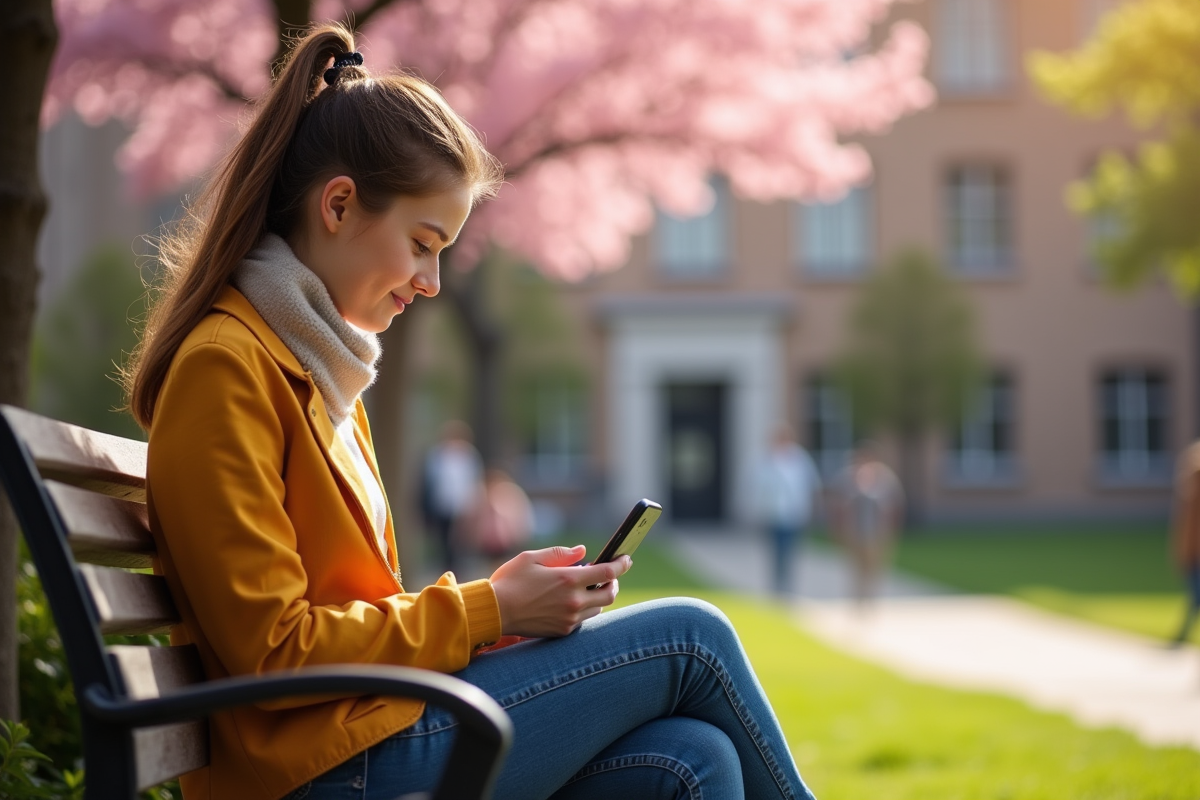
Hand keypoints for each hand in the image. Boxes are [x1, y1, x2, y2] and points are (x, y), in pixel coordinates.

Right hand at [490, 545, 631, 637]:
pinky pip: (583, 619)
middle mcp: (573, 601)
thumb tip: (583, 551)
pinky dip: (585, 608)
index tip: (627, 558)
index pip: (607, 572)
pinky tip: (574, 600)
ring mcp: (569, 618)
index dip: (621, 564)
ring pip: (598, 607)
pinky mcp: (562, 631)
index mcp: (567, 579)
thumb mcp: (532, 558)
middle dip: (614, 582)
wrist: (494, 613)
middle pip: (610, 594)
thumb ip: (561, 553)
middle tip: (609, 575)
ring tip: (589, 586)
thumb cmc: (510, 581)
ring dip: (599, 596)